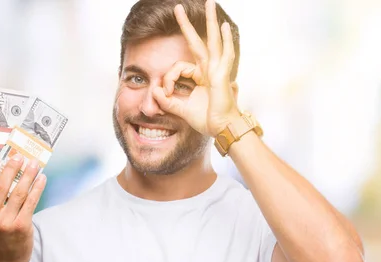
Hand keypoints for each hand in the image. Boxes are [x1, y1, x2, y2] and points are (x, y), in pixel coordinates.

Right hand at [0, 156, 46, 261]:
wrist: (5, 261)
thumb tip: (2, 174)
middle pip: (1, 186)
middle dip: (12, 168)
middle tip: (20, 157)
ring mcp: (5, 222)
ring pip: (19, 192)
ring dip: (28, 175)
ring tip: (34, 164)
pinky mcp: (21, 226)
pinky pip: (31, 201)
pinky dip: (37, 188)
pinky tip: (41, 179)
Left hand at [153, 0, 240, 136]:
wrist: (222, 129)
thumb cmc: (207, 120)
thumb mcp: (181, 109)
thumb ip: (167, 101)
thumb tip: (155, 92)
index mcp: (201, 77)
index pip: (179, 68)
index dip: (167, 78)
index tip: (164, 92)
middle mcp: (209, 70)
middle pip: (198, 41)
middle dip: (187, 24)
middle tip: (178, 7)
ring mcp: (217, 70)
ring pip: (212, 40)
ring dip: (210, 21)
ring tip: (209, 3)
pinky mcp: (222, 75)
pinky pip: (225, 54)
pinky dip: (226, 40)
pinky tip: (224, 27)